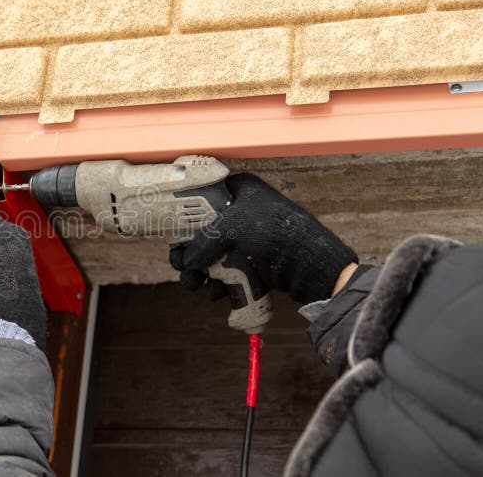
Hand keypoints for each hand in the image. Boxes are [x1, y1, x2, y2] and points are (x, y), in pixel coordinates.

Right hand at [169, 174, 357, 303]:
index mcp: (238, 189)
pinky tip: (216, 293)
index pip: (199, 201)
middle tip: (182, 268)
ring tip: (195, 285)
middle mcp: (242, 209)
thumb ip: (202, 242)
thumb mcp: (229, 229)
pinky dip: (219, 281)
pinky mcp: (256, 258)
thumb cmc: (272, 233)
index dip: (183, 221)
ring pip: (214, 254)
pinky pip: (229, 268)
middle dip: (191, 255)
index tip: (174, 240)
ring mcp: (249, 235)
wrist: (308, 263)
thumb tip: (188, 262)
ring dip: (201, 272)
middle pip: (203, 232)